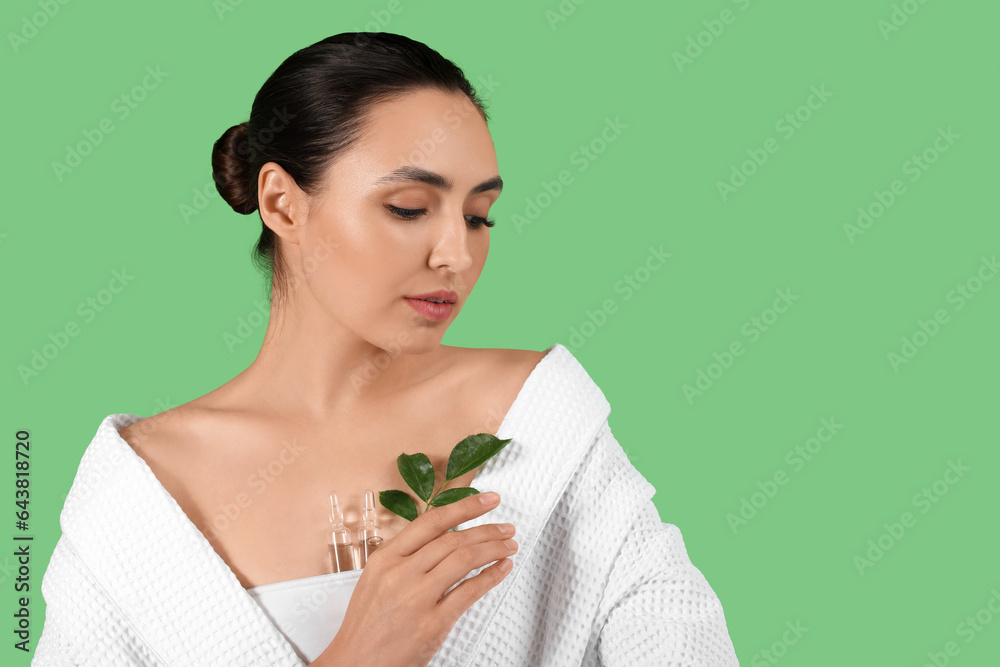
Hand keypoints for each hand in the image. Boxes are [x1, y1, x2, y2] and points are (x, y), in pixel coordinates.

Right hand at [313, 492, 516, 666]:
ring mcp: (417, 598)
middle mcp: (400, 574)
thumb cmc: (367, 625)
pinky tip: (502, 569)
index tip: (487, 499)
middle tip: (506, 527)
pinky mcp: (433, 624)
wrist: (354, 663)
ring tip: (508, 545)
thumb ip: (406, 557)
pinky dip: (491, 576)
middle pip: (453, 540)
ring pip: (465, 560)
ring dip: (494, 549)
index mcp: (385, 558)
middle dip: (487, 530)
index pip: (431, 522)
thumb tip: (445, 537)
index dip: (464, 506)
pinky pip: (470, 591)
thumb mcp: (377, 579)